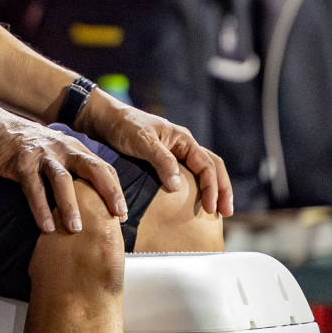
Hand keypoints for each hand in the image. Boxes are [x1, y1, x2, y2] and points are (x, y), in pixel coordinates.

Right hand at [0, 114, 125, 234]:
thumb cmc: (26, 147)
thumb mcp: (54, 152)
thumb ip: (70, 169)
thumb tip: (88, 201)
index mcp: (74, 148)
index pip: (102, 167)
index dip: (114, 190)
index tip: (122, 214)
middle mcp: (62, 149)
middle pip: (91, 168)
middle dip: (107, 192)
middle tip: (116, 217)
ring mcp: (42, 154)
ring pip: (62, 179)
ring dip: (70, 205)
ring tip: (76, 228)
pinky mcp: (21, 163)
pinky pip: (33, 187)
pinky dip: (40, 207)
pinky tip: (46, 226)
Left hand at [82, 89, 233, 216]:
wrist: (105, 120)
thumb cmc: (123, 126)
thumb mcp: (142, 142)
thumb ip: (162, 160)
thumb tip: (177, 186)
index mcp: (183, 139)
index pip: (207, 165)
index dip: (212, 187)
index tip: (210, 208)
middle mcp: (184, 145)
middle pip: (212, 167)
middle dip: (222, 189)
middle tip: (225, 213)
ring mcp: (175, 153)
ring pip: (202, 171)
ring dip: (212, 189)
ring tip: (216, 211)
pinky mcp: (165, 161)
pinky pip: (188, 175)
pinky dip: (197, 188)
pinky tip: (194, 202)